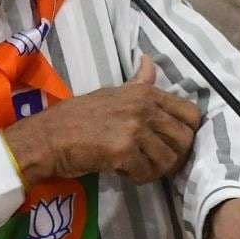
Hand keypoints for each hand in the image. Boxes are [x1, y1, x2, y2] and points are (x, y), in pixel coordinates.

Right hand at [3, 55, 200, 185]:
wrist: (47, 137)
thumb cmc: (79, 115)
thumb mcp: (114, 91)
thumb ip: (139, 82)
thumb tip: (149, 61)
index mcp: (147, 93)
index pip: (191, 114)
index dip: (188, 132)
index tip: (173, 143)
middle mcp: (145, 108)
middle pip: (184, 138)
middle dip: (175, 155)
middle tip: (158, 162)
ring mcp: (135, 129)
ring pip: (168, 158)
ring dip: (157, 169)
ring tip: (141, 169)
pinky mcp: (123, 151)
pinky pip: (146, 171)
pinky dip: (139, 177)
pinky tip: (126, 173)